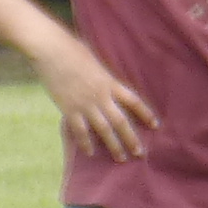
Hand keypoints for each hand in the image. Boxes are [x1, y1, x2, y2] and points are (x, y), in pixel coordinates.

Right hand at [34, 35, 157, 160]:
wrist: (52, 50)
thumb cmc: (72, 49)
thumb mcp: (95, 62)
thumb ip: (102, 75)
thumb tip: (105, 82)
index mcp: (110, 82)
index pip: (134, 101)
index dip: (145, 114)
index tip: (155, 125)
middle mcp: (101, 96)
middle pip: (121, 121)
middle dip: (131, 139)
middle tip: (140, 153)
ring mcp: (85, 104)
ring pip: (104, 130)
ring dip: (114, 145)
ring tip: (121, 158)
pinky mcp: (68, 109)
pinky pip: (80, 130)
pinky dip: (86, 142)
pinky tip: (90, 152)